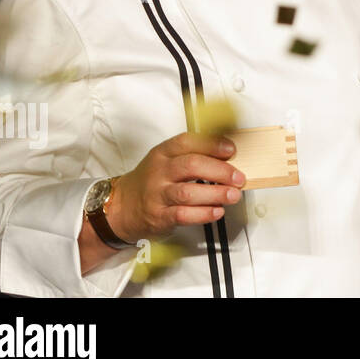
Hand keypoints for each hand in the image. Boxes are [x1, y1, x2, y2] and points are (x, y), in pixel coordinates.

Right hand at [106, 132, 245, 242]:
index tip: (231, 150)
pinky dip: (204, 213)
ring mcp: (158, 195)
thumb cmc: (151, 182)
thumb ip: (193, 156)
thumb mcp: (166, 161)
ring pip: (188, 192)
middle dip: (220, 171)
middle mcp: (159, 172)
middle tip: (238, 177)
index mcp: (163, 154)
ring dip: (216, 194)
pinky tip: (217, 211)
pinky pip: (183, 215)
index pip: (187, 142)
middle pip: (191, 166)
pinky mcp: (159, 216)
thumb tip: (229, 157)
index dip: (212, 144)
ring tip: (233, 195)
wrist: (121, 208)